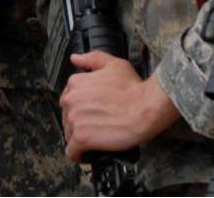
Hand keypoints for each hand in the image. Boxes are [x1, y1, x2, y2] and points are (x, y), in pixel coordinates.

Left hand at [60, 53, 179, 160]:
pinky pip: (72, 152)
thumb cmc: (133, 88)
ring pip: (69, 134)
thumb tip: (75, 58)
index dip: (81, 108)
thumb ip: (91, 59)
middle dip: (80, 123)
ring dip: (80, 138)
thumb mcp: (113, 65)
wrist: (146, 107)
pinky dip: (78, 155)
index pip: (69, 100)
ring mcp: (75, 119)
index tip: (92, 113)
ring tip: (97, 139)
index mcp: (76, 83)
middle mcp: (71, 100)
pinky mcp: (81, 138)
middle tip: (97, 126)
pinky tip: (87, 154)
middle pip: (67, 117)